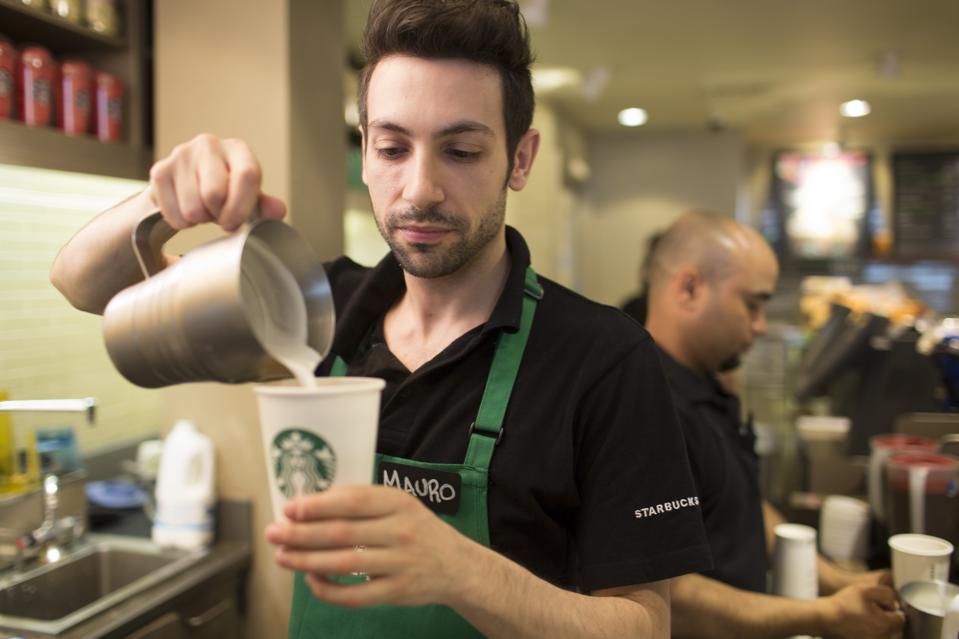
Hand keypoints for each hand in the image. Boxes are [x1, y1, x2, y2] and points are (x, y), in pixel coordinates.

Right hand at [147, 133, 285, 231]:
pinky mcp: (159, 170)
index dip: (241, 207)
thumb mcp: (249, 196)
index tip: (234, 223)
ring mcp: (181, 155)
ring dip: (200, 219)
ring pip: (192, 208)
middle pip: (214, 194)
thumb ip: (264, 205)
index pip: (246, 176)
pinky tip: (187, 208)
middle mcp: (208, 144)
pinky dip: (181, 221)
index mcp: (237, 149)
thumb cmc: (226, 189)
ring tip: (204, 209)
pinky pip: (173, 213)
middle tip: (218, 215)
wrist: (188, 181)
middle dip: (217, 215)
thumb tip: (277, 211)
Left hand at [265, 485, 480, 608]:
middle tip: (274, 532)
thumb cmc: (419, 530)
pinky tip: (311, 579)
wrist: (457, 566)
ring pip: (343, 563)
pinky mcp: (396, 592)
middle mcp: (400, 531)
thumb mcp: (401, 505)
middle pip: (342, 532)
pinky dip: (327, 589)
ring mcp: (399, 563)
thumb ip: (364, 502)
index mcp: (399, 502)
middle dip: (301, 533)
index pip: (353, 501)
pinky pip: (354, 595)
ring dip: (306, 560)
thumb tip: (313, 504)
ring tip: (282, 556)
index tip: (291, 508)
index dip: (318, 505)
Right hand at [819, 581, 903, 638]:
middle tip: (876, 611)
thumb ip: (886, 593)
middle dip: (890, 620)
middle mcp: (883, 637)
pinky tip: (863, 625)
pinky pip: (877, 638)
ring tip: (869, 618)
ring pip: (889, 636)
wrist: (825, 617)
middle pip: (897, 629)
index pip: (902, 618)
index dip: (893, 608)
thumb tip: (896, 601)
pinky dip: (874, 633)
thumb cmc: (844, 603)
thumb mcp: (865, 589)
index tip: (882, 604)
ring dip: (883, 627)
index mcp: (886, 624)